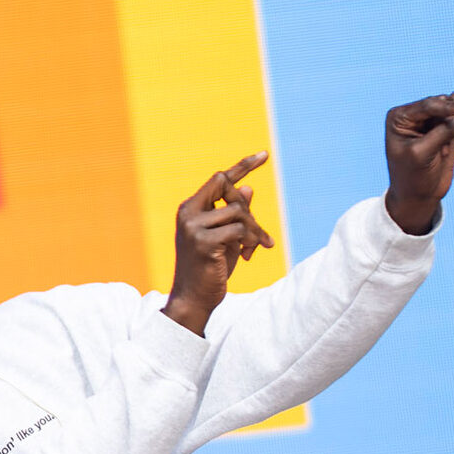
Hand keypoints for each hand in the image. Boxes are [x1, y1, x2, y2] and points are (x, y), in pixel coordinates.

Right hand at [163, 152, 272, 335]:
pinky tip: (247, 257)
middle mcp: (188, 213)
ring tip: (255, 250)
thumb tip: (247, 188)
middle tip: (262, 238)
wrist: (193, 299)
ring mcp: (194, 227)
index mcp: (190, 209)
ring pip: (238, 211)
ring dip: (253, 231)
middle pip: (229, 189)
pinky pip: (239, 230)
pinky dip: (250, 242)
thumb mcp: (225, 238)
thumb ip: (233, 215)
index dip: (243, 166)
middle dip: (250, 212)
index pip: (219, 179)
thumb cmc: (209, 269)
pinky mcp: (204, 241)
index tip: (265, 155)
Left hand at [384, 91, 453, 234]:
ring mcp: (431, 121)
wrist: (416, 196)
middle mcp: (414, 115)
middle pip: (445, 104)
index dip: (449, 107)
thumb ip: (442, 133)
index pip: (428, 105)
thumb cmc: (411, 176)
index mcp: (400, 117)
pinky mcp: (445, 130)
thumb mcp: (423, 154)